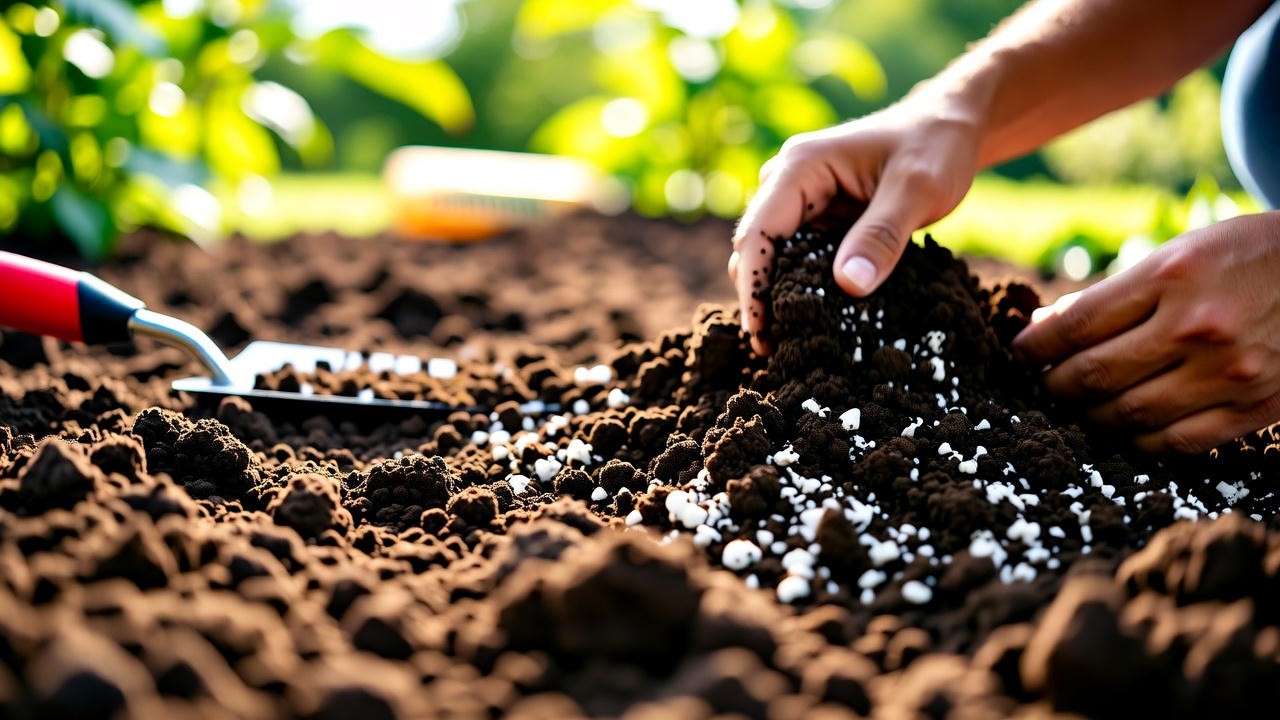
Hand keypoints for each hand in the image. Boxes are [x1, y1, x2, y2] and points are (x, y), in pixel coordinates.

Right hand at [729, 97, 983, 353]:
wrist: (950, 126)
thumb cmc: (935, 146)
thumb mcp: (917, 190)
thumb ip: (882, 236)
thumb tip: (848, 286)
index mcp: (799, 167)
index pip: (758, 233)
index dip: (754, 285)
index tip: (761, 332)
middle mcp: (787, 182)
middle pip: (756, 248)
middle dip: (761, 297)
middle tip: (777, 350)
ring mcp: (800, 201)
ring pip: (773, 256)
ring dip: (778, 295)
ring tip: (792, 343)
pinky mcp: (818, 219)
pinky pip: (798, 257)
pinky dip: (802, 287)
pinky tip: (816, 319)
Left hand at [1013, 212, 1279, 453]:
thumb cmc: (1247, 257)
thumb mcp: (1182, 253)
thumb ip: (1116, 293)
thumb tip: (1045, 326)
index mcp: (1172, 275)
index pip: (1077, 323)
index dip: (1035, 346)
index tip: (1018, 353)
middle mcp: (1197, 325)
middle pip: (1094, 374)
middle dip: (1054, 385)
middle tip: (1043, 386)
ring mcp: (1228, 371)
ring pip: (1127, 414)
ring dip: (1089, 417)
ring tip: (1077, 408)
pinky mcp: (1254, 407)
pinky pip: (1175, 442)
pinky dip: (1138, 441)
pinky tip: (1124, 429)